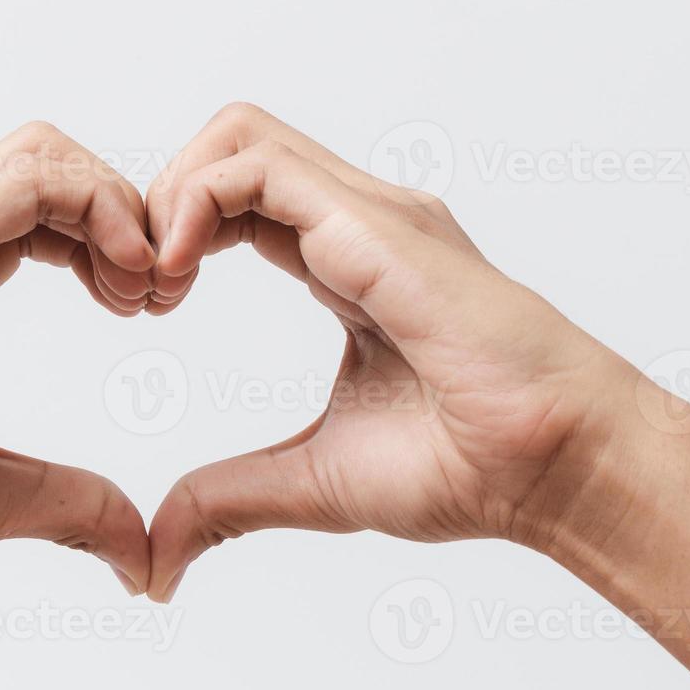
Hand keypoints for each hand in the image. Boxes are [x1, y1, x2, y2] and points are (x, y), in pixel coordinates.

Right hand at [0, 122, 158, 592]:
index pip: (38, 214)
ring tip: (143, 288)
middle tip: (158, 295)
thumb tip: (136, 553)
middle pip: (48, 166)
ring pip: (44, 153)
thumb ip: (64, 506)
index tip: (145, 310)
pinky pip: (36, 179)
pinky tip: (124, 282)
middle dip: (124, 213)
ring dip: (118, 205)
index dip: (108, 243)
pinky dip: (100, 209)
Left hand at [141, 104, 643, 600]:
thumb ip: (229, 501)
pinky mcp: (373, 225)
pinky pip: (258, 166)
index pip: (237, 200)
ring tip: (156, 282)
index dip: (172, 236)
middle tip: (137, 290)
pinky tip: (180, 275)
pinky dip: (194, 204)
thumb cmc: (469, 468)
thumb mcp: (310, 483)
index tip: (144, 308)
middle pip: (229, 147)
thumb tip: (159, 556)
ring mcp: (369, 214)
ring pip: (238, 134)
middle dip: (158, 201)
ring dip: (171, 195)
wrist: (552, 468)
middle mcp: (356, 223)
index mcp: (345, 263)